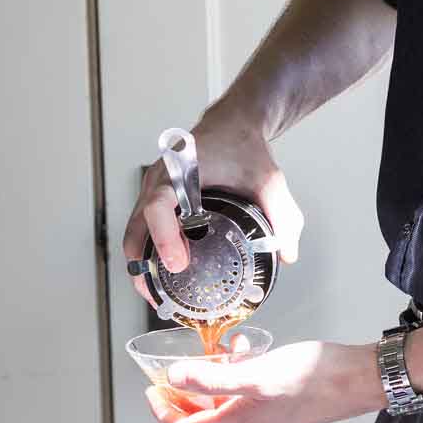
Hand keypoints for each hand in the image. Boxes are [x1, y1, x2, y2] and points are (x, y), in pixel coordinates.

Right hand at [121, 99, 304, 300]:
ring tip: (161, 297)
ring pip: (134, 234)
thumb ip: (283, 215)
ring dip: (141, 266)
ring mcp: (152, 192)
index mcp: (181, 170)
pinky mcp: (154, 202)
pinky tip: (162, 279)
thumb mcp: (269, 179)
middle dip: (145, 266)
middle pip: (137, 228)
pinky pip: (141, 232)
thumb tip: (287, 254)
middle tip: (164, 296)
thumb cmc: (242, 145)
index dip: (164, 236)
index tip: (178, 262)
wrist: (232, 125)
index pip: (159, 204)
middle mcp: (158, 181)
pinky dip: (146, 256)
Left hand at [144, 340, 382, 422]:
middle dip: (185, 393)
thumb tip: (175, 380)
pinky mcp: (283, 401)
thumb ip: (214, 379)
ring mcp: (269, 415)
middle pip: (204, 418)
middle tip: (175, 370)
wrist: (362, 378)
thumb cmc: (318, 377)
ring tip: (218, 353)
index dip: (164, 413)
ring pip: (227, 402)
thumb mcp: (258, 374)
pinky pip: (249, 392)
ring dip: (215, 379)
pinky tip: (249, 351)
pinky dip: (240, 373)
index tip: (152, 392)